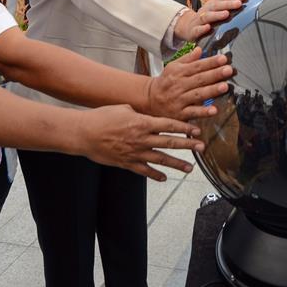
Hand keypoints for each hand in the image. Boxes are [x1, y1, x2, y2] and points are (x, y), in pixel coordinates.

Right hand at [76, 104, 204, 180]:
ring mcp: (135, 153)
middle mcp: (142, 139)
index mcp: (142, 122)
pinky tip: (164, 178)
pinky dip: (155, 175)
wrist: (84, 133)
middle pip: (169, 142)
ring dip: (177, 164)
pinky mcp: (126, 163)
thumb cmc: (101, 117)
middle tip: (201, 147)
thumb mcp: (122, 108)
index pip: (168, 125)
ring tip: (189, 169)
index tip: (196, 130)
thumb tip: (145, 115)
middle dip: (188, 145)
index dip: (184, 128)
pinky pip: (144, 171)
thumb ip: (137, 112)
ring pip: (161, 159)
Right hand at [149, 48, 232, 119]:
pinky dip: (203, 112)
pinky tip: (213, 110)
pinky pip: (193, 112)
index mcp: (178, 72)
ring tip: (224, 86)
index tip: (223, 59)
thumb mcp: (173, 67)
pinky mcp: (180, 113)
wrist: (150, 100)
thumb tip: (199, 49)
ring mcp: (180, 99)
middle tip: (228, 70)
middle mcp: (179, 85)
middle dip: (215, 74)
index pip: (197, 65)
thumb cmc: (165, 82)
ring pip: (197, 94)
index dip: (211, 62)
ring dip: (211, 91)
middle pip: (199, 79)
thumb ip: (187, 59)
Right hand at [174, 0, 246, 41]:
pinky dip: (202, 28)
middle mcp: (206, 10)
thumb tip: (245, 4)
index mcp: (212, 5)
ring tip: (226, 14)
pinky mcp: (193, 31)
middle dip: (228, 4)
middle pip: (216, 5)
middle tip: (239, 3)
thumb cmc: (206, 20)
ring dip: (217, 14)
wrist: (187, 27)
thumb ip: (228, 8)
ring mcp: (199, 20)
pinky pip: (197, 30)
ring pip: (207, 16)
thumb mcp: (215, 12)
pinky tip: (208, 28)